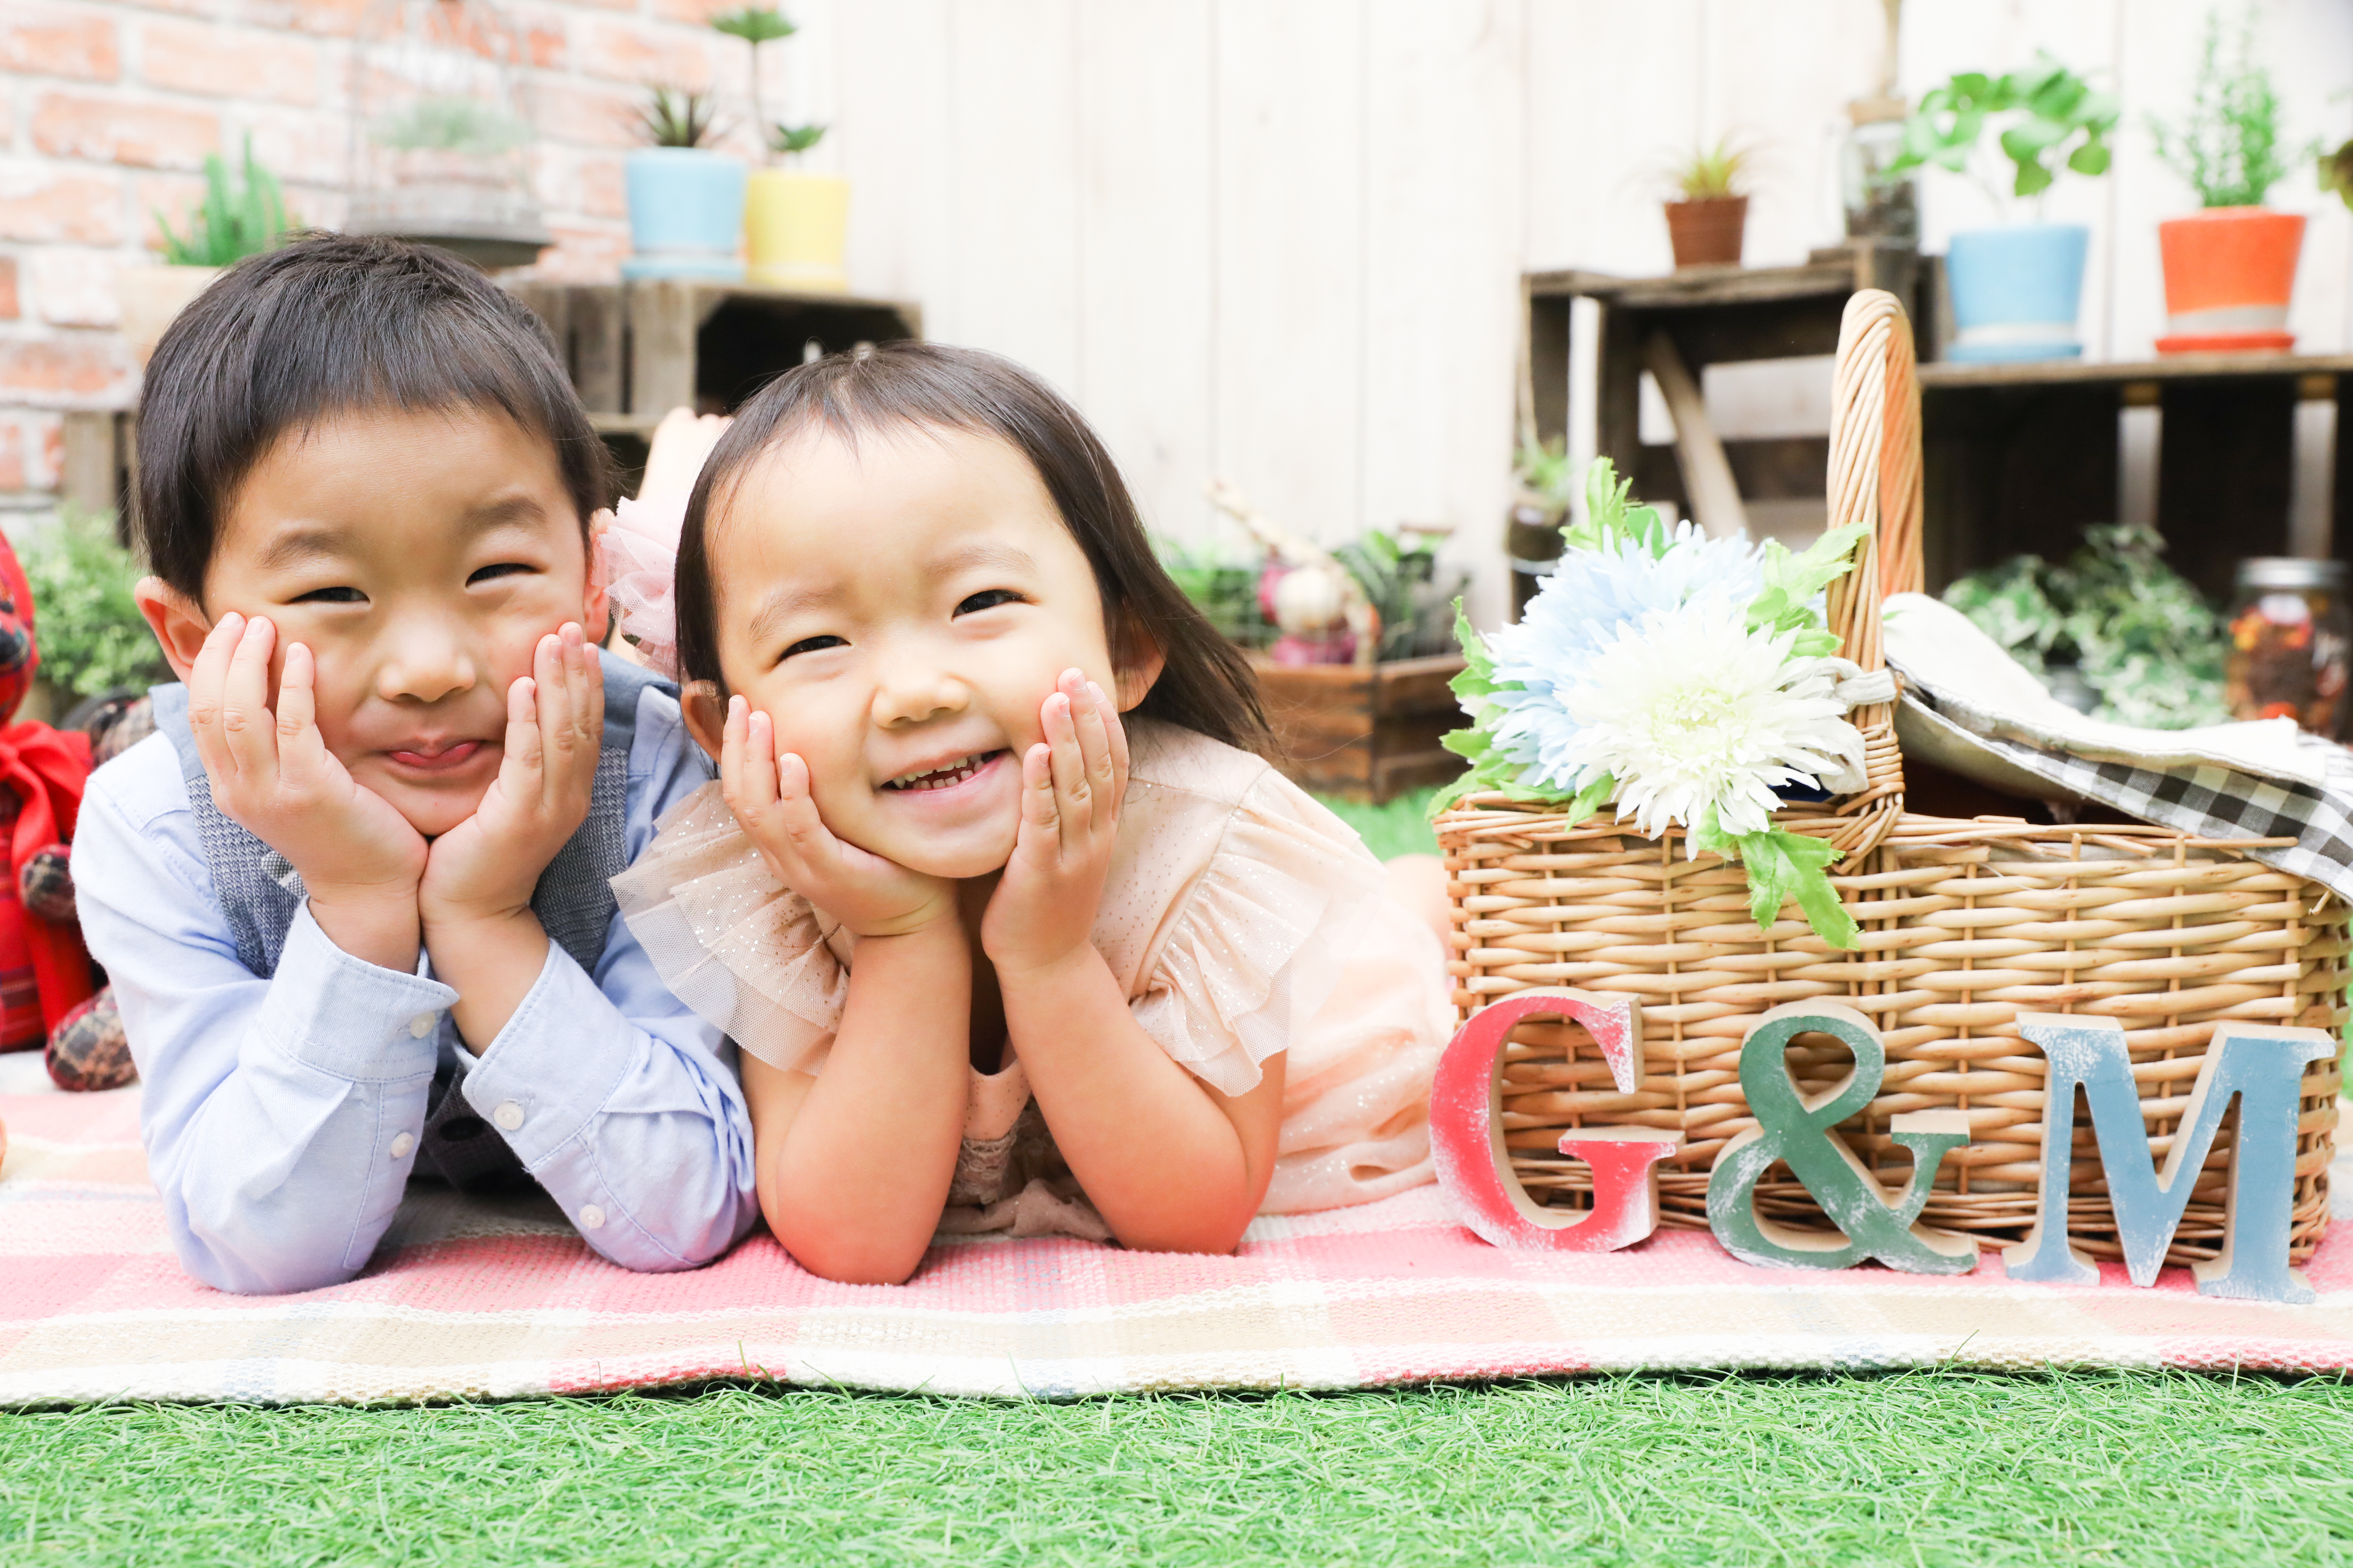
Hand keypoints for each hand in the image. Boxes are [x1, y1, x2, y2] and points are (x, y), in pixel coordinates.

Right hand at [188, 612, 426, 901]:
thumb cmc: (341, 831)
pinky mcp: (311, 792)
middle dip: (222, 656)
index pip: (199, 716)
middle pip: (209, 708)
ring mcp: (271, 793)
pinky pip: (294, 726)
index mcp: (229, 788)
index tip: (228, 630)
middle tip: (243, 619)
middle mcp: (238, 791)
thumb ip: (275, 749)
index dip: (208, 667)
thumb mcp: (291, 788)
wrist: (370, 889)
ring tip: (266, 626)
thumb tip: (270, 694)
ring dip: (250, 662)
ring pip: (240, 713)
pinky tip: (305, 656)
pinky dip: (295, 685)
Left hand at [420, 624, 601, 928]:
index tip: (579, 644)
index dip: (585, 684)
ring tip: (553, 640)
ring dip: (558, 683)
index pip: (585, 729)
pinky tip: (522, 686)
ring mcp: (549, 810)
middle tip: (572, 626)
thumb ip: (512, 769)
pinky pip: (528, 759)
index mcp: (567, 795)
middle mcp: (568, 799)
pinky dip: (527, 719)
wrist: (469, 918)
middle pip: (582, 723)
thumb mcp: (501, 807)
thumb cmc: (474, 862)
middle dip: (577, 671)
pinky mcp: (519, 818)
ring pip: (563, 734)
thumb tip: (505, 727)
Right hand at [721, 697, 954, 938]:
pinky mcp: (830, 873)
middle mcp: (781, 856)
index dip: (734, 751)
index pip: (740, 793)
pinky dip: (793, 794)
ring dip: (758, 761)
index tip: (741, 709)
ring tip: (764, 720)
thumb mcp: (845, 829)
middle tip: (744, 703)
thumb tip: (825, 746)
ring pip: (759, 811)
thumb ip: (827, 799)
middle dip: (737, 746)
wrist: (911, 926)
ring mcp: (801, 867)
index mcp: (779, 844)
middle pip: (740, 796)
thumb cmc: (885, 868)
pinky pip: (801, 829)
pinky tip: (793, 762)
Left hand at [982, 670, 1127, 978]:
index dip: (1104, 720)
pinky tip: (1031, 753)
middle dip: (1087, 716)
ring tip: (1053, 699)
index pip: (1114, 763)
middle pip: (1099, 765)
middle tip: (1072, 672)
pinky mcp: (1041, 874)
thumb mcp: (1067, 849)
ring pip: (1076, 787)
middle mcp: (1096, 837)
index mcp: (1103, 828)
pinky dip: (1039, 785)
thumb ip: (1065, 809)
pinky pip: (1043, 822)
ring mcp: (1073, 855)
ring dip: (1065, 740)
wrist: (1046, 966)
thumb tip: (1052, 761)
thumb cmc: (1048, 903)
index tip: (1088, 681)